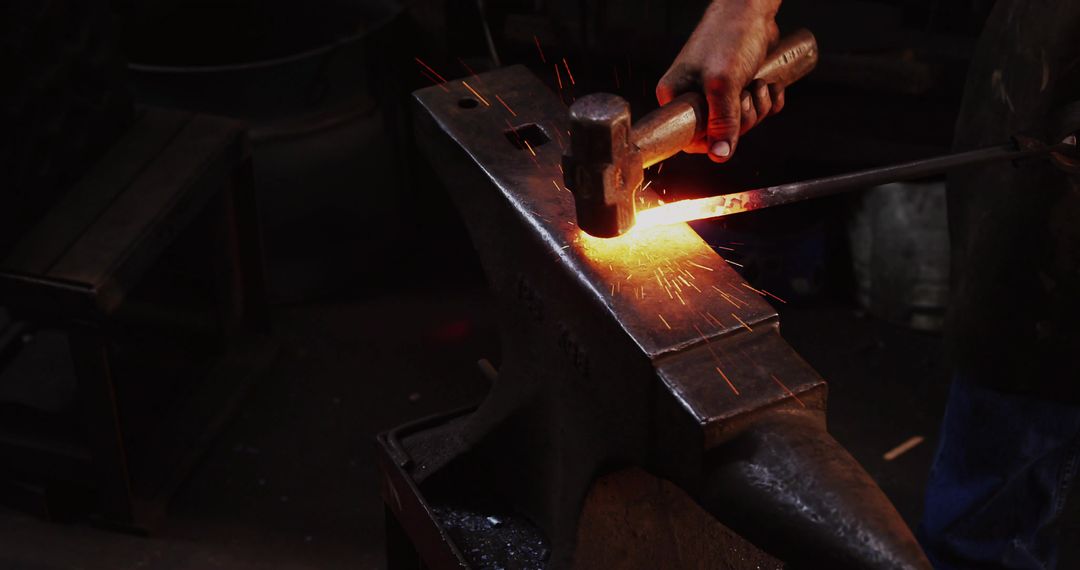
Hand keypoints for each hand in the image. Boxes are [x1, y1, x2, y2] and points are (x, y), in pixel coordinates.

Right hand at [657, 0, 783, 161]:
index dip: (713, 139)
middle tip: (746, 93)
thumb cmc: (728, 39)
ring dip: (759, 106)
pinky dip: (770, 99)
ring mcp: (720, 93)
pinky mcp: (741, 86)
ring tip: (756, 80)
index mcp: (677, 98)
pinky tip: (768, 81)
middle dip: (744, 117)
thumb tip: (719, 156)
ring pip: (744, 121)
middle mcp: (695, 98)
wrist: (752, 9)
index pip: (690, 139)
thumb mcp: (723, 84)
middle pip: (722, 133)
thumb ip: (722, 122)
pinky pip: (759, 109)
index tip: (728, 125)